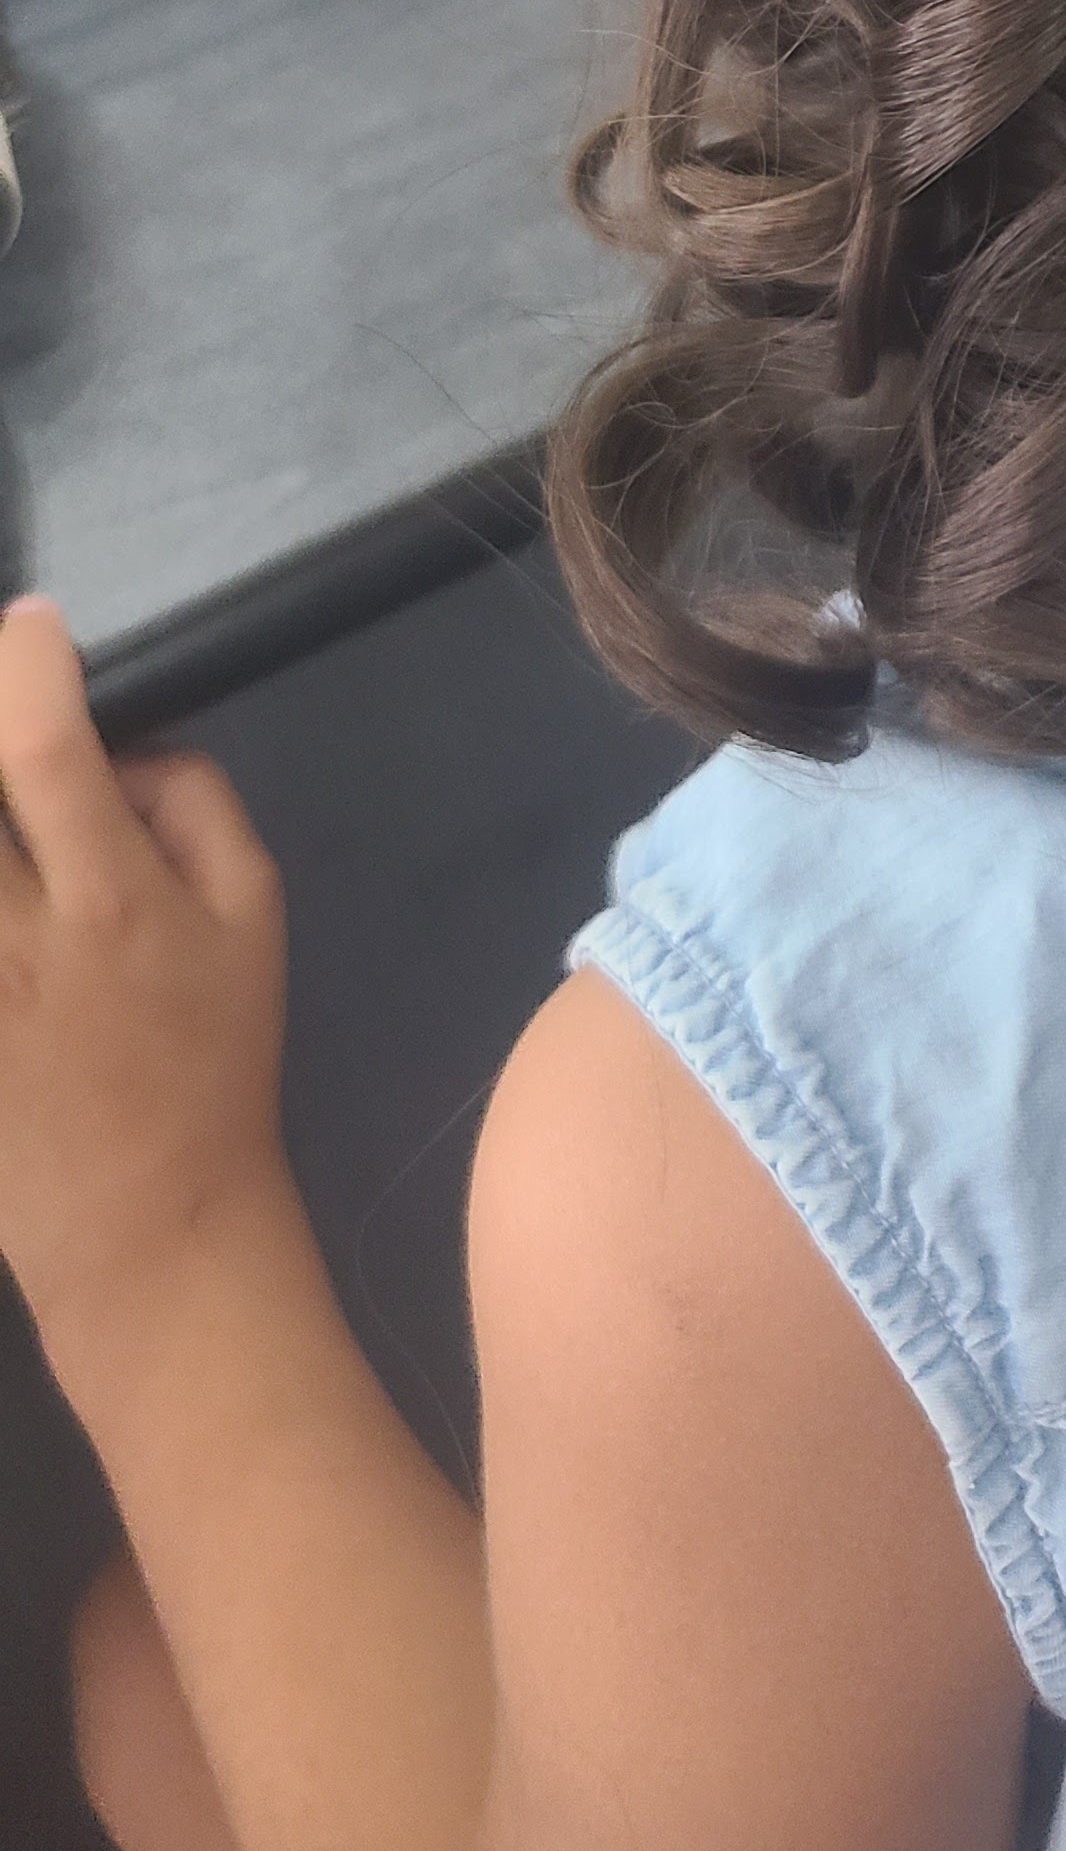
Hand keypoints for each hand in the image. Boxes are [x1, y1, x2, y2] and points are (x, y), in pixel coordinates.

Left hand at [0, 597, 292, 1364]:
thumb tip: (117, 743)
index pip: (46, 746)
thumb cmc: (213, 1059)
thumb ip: (194, 805)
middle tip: (3, 708)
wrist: (146, 1224)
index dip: (29, 662)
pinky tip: (2, 878)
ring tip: (8, 820)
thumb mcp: (256, 916)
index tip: (34, 627)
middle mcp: (12, 941)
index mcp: (112, 898)